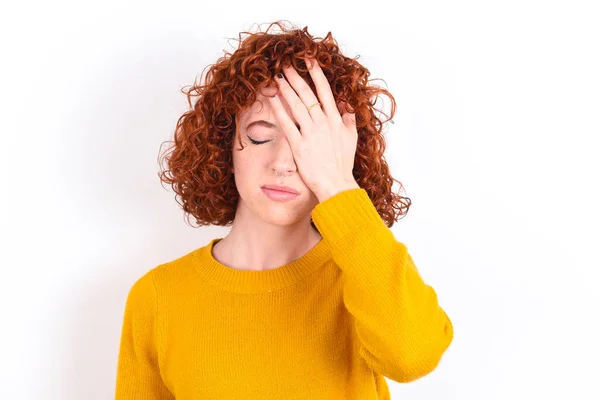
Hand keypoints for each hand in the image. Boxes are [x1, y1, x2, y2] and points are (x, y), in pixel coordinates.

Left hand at [268, 58, 359, 202]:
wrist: (336, 184)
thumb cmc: (343, 164)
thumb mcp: (351, 138)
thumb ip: (349, 119)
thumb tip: (346, 105)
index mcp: (336, 120)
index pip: (325, 91)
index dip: (316, 73)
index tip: (308, 60)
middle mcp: (323, 123)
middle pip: (307, 94)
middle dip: (295, 77)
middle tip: (285, 64)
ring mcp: (311, 133)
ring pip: (296, 105)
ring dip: (285, 88)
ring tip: (276, 76)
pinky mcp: (299, 145)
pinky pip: (287, 122)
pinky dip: (278, 109)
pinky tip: (271, 98)